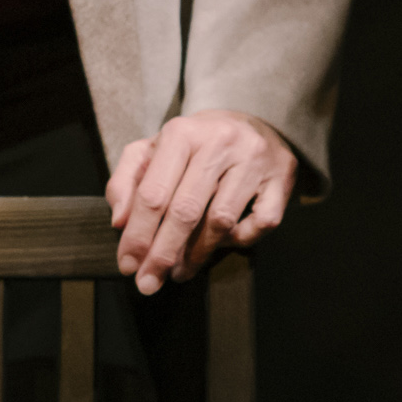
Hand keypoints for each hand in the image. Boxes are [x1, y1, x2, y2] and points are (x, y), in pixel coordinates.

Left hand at [107, 110, 295, 296]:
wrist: (251, 119)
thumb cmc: (194, 144)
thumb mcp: (153, 149)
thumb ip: (127, 180)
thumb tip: (119, 221)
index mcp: (182, 132)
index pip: (154, 193)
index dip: (138, 234)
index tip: (128, 265)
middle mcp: (220, 142)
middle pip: (186, 211)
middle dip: (163, 253)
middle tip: (149, 282)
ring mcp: (255, 160)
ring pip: (222, 221)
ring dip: (197, 254)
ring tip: (179, 270)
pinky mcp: (282, 178)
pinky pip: (261, 223)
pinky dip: (240, 240)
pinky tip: (222, 244)